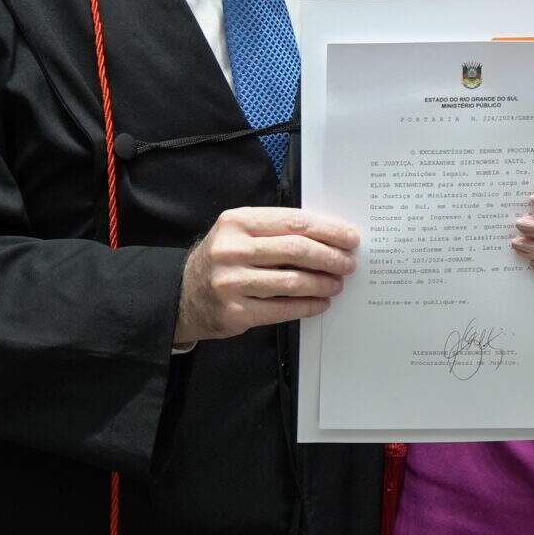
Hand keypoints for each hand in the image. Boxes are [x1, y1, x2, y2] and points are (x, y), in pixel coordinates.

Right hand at [177, 208, 360, 346]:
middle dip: (330, 257)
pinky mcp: (235, 312)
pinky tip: (320, 303)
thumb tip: (327, 237)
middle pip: (296, 250)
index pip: (293, 222)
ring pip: (292, 281)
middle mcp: (231, 250)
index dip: (327, 230)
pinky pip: (281, 309)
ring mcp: (231, 282)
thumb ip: (275, 230)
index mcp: (237, 222)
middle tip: (348, 263)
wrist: (183, 295)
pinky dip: (307, 306)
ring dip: (322, 283)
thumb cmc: (223, 260)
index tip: (350, 237)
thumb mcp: (239, 233)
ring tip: (336, 284)